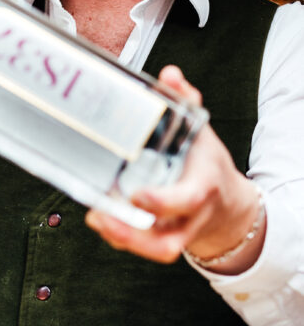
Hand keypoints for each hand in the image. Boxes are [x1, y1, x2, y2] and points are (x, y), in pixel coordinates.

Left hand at [85, 65, 264, 273]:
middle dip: (134, 235)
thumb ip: (186, 103)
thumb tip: (170, 75)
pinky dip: (121, 237)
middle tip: (101, 215)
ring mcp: (178, 232)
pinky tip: (101, 217)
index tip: (138, 195)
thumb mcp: (202, 132)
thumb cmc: (207, 166)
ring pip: (155, 250)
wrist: (228, 206)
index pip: (186, 200)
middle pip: (167, 241)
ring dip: (123, 238)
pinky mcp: (164, 239)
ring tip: (96, 217)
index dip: (163, 202)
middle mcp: (191, 217)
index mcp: (202, 188)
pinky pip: (143, 247)